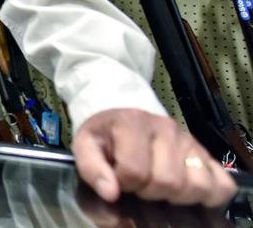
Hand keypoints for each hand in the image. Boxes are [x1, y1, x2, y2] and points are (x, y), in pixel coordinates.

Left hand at [73, 108, 235, 207]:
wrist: (123, 112)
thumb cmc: (105, 133)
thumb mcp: (86, 145)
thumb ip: (91, 169)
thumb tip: (110, 193)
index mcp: (133, 122)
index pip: (135, 171)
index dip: (124, 182)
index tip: (118, 176)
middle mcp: (166, 128)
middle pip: (168, 181)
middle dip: (148, 190)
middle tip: (138, 182)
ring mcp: (189, 140)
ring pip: (197, 185)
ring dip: (176, 195)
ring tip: (159, 184)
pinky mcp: (206, 152)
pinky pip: (221, 183)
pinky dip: (208, 194)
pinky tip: (186, 190)